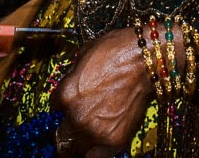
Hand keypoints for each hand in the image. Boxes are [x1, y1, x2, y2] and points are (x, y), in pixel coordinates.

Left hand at [52, 27, 151, 155]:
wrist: (145, 60)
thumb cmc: (117, 52)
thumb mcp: (84, 55)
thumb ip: (73, 76)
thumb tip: (73, 83)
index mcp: (65, 94)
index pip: (54, 109)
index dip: (62, 107)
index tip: (69, 107)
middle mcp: (76, 116)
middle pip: (61, 136)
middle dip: (66, 132)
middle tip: (72, 132)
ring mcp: (94, 131)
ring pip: (76, 151)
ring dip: (79, 146)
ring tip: (84, 142)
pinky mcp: (114, 141)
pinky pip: (96, 157)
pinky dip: (95, 154)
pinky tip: (98, 146)